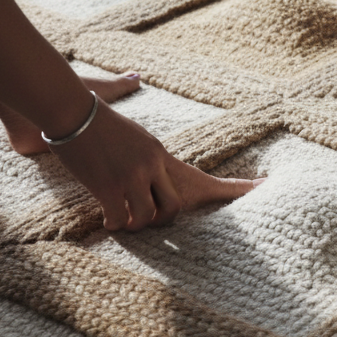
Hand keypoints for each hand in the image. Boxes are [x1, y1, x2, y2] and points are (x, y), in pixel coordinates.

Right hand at [50, 99, 258, 230]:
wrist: (72, 110)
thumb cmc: (99, 121)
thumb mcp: (136, 133)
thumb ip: (148, 150)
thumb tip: (151, 115)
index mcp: (161, 154)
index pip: (203, 180)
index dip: (234, 189)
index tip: (263, 186)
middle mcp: (152, 166)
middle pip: (173, 208)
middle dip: (162, 221)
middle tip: (149, 221)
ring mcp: (131, 177)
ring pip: (145, 217)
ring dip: (135, 225)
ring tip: (124, 223)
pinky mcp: (107, 185)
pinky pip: (117, 217)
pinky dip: (113, 224)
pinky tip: (108, 222)